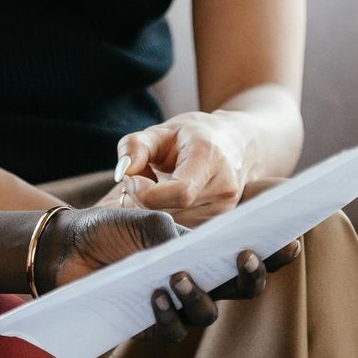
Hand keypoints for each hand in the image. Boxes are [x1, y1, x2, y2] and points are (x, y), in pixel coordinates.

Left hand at [42, 206, 302, 342]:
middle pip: (240, 289)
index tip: (292, 240)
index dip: (274, 254)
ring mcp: (176, 305)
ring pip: (207, 313)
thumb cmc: (111, 227)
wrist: (67, 245)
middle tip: (245, 257)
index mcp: (204, 253)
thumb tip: (189, 249)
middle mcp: (198, 282)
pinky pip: (171, 330)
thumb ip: (171, 230)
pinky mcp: (150, 324)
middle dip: (250, 276)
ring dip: (199, 295)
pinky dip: (166, 313)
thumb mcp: (144, 218)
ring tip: (179, 274)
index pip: (247, 256)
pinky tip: (154, 294)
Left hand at [113, 110, 254, 225]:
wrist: (235, 143)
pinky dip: (167, 214)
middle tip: (140, 178)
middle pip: (173, 210)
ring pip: (174, 221)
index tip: (132, 178)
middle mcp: (223, 187)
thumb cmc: (193, 135)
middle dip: (144, 198)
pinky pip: (182, 226)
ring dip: (155, 208)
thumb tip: (123, 172)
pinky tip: (168, 197)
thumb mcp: (160, 131)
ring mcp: (224, 208)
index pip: (180, 192)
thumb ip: (135, 146)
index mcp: (210, 158)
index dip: (147, 192)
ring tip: (157, 184)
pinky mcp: (219, 221)